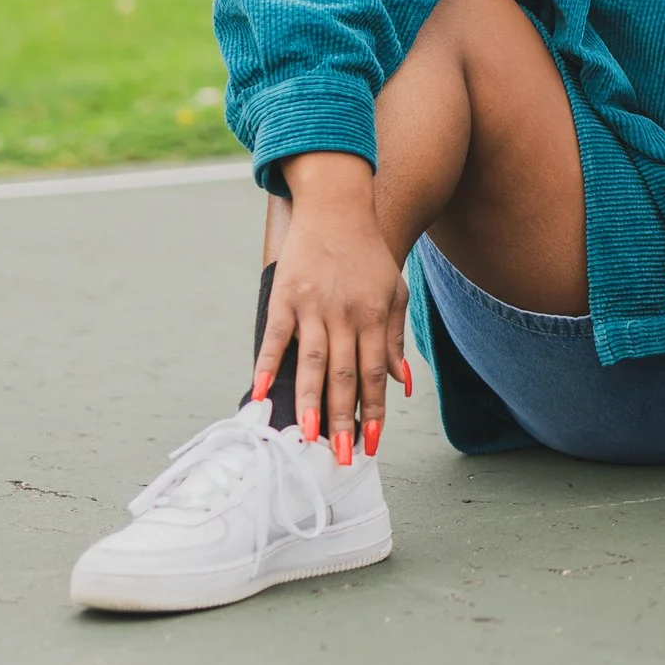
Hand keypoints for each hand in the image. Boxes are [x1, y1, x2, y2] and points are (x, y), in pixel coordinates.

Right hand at [255, 153, 408, 460]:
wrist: (338, 209)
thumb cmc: (368, 257)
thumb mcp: (394, 292)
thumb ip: (395, 338)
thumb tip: (403, 383)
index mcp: (375, 316)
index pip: (374, 375)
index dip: (373, 412)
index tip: (371, 445)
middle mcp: (345, 314)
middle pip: (345, 376)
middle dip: (344, 419)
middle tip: (341, 456)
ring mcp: (313, 305)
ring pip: (312, 363)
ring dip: (310, 403)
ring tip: (308, 437)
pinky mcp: (285, 295)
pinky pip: (276, 336)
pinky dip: (269, 363)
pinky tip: (262, 392)